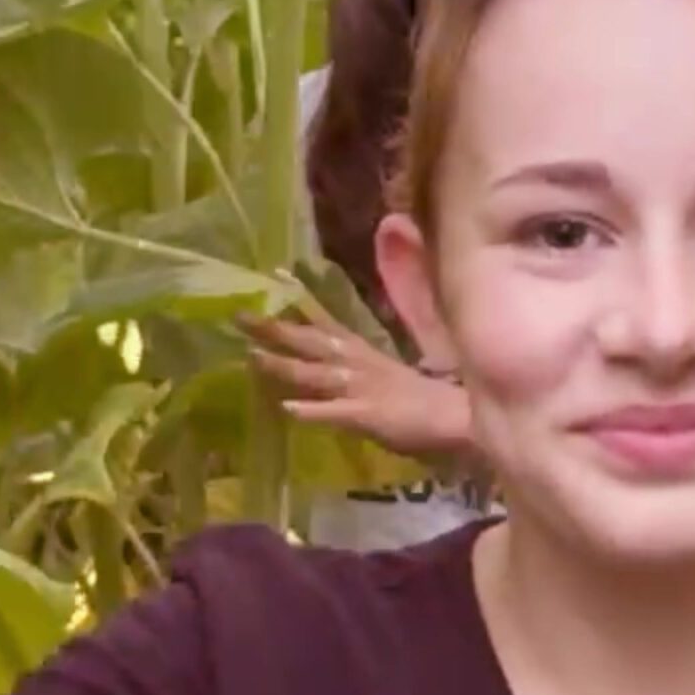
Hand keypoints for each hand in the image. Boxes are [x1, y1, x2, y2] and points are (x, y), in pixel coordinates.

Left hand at [241, 298, 471, 460]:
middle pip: (310, 341)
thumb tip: (325, 362)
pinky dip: (313, 411)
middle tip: (239, 317)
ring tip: (253, 358)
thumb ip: (352, 367)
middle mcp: (356, 363)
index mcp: (360, 351)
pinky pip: (337, 413)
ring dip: (285, 365)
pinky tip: (287, 410)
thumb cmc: (421, 398)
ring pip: (316, 374)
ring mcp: (361, 388)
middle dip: (274, 330)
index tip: (271, 277)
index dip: (296, 301)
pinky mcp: (369, 416)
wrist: (456, 418)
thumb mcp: (380, 374)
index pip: (323, 320)